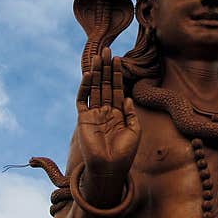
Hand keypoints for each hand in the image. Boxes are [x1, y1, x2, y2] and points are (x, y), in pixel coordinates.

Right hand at [76, 47, 140, 178]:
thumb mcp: (135, 131)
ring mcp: (94, 114)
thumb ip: (131, 113)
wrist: (110, 168)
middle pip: (104, 85)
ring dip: (96, 72)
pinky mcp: (83, 119)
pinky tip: (90, 74)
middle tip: (107, 50)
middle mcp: (105, 111)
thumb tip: (126, 97)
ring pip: (94, 88)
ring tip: (98, 56)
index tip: (118, 59)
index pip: (116, 89)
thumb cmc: (125, 153)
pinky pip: (83, 100)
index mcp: (118, 113)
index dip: (117, 74)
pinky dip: (85, 87)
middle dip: (106, 68)